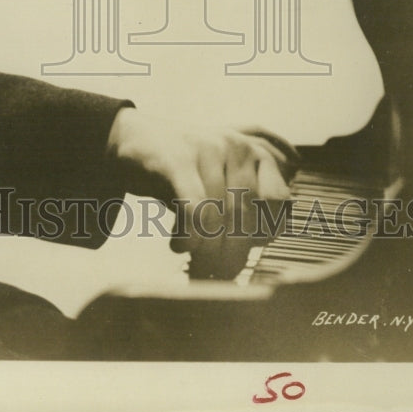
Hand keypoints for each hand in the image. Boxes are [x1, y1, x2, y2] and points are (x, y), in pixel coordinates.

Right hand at [106, 107, 294, 256]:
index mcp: (255, 153)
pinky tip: (179, 245)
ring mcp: (208, 149)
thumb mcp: (220, 182)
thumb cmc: (183, 171)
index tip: (243, 251)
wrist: (135, 138)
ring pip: (220, 217)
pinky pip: (195, 210)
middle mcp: (237, 147)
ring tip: (194, 263)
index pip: (277, 203)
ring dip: (207, 251)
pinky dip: (190, 237)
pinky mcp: (178, 159)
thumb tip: (242, 265)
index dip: (263, 233)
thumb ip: (242, 212)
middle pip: (246, 216)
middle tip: (216, 273)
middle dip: (231, 254)